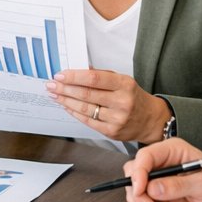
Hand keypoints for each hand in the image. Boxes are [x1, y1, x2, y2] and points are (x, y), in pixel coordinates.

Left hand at [46, 68, 167, 142]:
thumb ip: (102, 76)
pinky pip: (87, 121)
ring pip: (85, 109)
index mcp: (124, 85)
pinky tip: (66, 106)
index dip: (74, 76)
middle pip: (86, 94)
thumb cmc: (133, 97)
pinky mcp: (111, 131)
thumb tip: (78, 70)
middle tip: (51, 85)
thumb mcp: (123, 81)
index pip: (94, 79)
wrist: (150, 120)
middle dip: (65, 89)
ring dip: (66, 101)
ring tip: (55, 95)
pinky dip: (74, 112)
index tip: (60, 75)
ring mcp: (117, 118)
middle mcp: (122, 102)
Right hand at [123, 138, 201, 201]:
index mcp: (172, 151)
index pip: (146, 157)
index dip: (138, 173)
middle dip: (138, 193)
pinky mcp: (160, 197)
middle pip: (135, 173)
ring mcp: (159, 181)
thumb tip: (153, 188)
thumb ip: (177, 185)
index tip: (140, 190)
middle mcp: (162, 164)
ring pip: (136, 190)